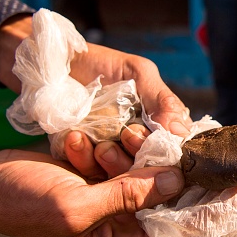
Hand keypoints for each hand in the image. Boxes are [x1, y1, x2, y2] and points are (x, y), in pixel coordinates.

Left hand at [0, 13, 192, 178]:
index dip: (166, 150)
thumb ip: (162, 100)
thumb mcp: (139, 73)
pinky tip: (75, 139)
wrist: (55, 62)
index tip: (155, 138)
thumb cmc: (101, 64)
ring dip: (111, 161)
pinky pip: (88, 169)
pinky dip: (82, 157)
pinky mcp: (84, 160)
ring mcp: (109, 154)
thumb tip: (181, 132)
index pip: (171, 149)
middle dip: (138, 154)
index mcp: (156, 126)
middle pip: (147, 166)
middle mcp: (135, 145)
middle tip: (127, 134)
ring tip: (101, 145)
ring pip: (119, 173)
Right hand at [0, 149, 184, 236]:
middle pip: (159, 200)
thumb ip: (128, 195)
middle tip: (133, 141)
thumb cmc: (22, 203)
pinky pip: (116, 163)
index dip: (197, 206)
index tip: (222, 179)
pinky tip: (78, 145)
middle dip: (147, 168)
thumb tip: (176, 181)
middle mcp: (118, 230)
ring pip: (139, 175)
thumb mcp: (76, 206)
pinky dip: (100, 151)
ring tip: (95, 147)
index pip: (172, 232)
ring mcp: (108, 204)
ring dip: (120, 155)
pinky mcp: (97, 181)